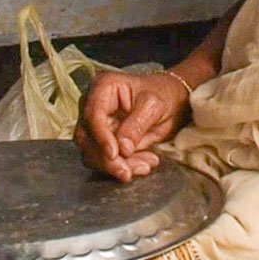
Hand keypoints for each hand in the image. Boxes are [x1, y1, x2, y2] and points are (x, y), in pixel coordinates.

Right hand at [74, 71, 190, 181]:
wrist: (172, 101)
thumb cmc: (162, 93)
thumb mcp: (154, 105)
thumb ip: (137, 125)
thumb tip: (123, 149)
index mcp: (103, 88)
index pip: (93, 115)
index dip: (101, 137)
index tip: (114, 155)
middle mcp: (94, 106)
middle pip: (87, 138)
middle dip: (108, 159)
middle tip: (128, 172)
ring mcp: (97, 125)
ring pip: (93, 154)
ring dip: (117, 166)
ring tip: (145, 165)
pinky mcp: (103, 142)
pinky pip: (105, 161)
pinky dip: (123, 168)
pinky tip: (143, 164)